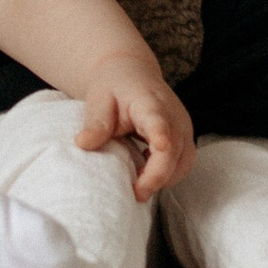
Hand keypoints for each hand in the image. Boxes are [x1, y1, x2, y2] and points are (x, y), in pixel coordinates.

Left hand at [74, 49, 193, 201]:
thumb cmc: (114, 87)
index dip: (161, 134)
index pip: (159, 120)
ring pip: (183, 161)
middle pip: (175, 150)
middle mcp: (173, 115)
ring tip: (138, 186)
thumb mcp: (98, 100)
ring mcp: (183, 127)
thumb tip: (82, 144)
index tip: (161, 145)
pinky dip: (167, 174)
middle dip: (157, 176)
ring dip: (163, 178)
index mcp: (150, 103)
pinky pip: (183, 163)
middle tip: (135, 193)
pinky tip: (145, 174)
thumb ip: (95, 123)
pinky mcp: (184, 137)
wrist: (132, 74)